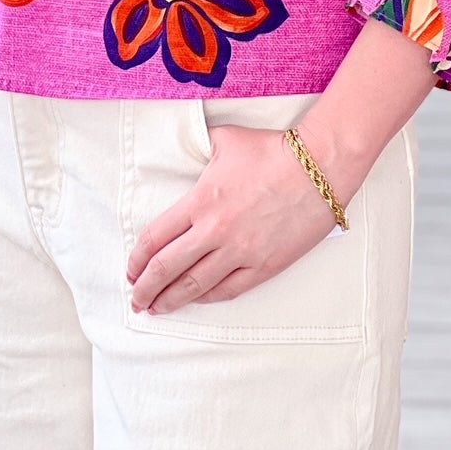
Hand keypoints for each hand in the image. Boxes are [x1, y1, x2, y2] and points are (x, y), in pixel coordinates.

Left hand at [127, 125, 336, 316]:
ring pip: (195, 286)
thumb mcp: (226, 140)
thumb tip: (187, 145)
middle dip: (146, 288)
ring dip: (171, 300)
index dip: (138, 259)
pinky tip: (197, 301)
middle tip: (136, 299)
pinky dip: (208, 298)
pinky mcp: (264, 266)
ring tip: (157, 309)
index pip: (156, 238)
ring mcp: (240, 252)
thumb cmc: (273, 150)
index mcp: (200, 201)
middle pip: (168, 268)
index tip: (130, 269)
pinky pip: (229, 289)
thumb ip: (200, 148)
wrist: (319, 168)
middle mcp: (215, 231)